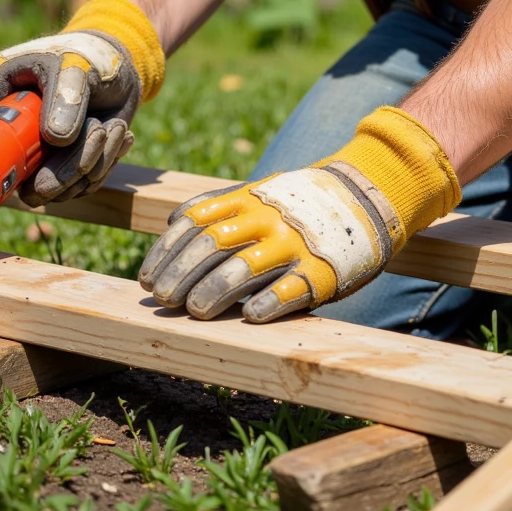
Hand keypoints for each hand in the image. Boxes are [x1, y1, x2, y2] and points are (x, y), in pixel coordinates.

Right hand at [0, 0, 164, 203]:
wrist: (121, 67)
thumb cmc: (86, 56)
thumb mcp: (73, 65)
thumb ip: (64, 96)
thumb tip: (56, 138)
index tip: (26, 158)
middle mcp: (12, 134)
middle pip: (16, 181)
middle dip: (60, 168)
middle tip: (97, 132)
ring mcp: (38, 155)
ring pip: (54, 189)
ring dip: (90, 162)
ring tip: (110, 126)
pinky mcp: (65, 167)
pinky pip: (80, 186)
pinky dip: (105, 163)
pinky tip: (118, 132)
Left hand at [138, 105, 459, 321]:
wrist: (366, 194)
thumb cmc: (299, 203)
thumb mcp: (260, 192)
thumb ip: (221, 206)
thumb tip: (173, 223)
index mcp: (248, 198)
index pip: (195, 222)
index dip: (166, 251)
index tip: (145, 278)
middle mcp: (267, 218)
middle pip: (212, 245)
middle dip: (181, 274)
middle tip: (162, 300)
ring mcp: (295, 243)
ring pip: (245, 268)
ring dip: (215, 292)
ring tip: (196, 312)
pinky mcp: (322, 270)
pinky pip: (291, 289)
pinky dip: (268, 303)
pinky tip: (249, 317)